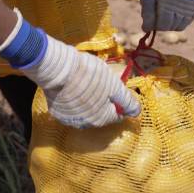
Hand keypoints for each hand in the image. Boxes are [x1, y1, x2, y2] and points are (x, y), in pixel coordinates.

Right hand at [21, 35, 140, 128]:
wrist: (57, 68)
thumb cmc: (90, 75)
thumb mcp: (114, 85)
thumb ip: (127, 101)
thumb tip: (137, 113)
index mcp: (102, 119)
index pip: (117, 114)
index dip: (119, 100)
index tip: (114, 87)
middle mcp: (86, 124)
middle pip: (101, 114)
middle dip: (103, 101)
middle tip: (100, 83)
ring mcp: (69, 120)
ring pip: (85, 112)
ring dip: (88, 102)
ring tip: (85, 84)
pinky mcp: (56, 112)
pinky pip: (70, 109)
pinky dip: (73, 101)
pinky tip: (72, 88)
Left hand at [140, 0, 193, 31]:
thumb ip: (147, 11)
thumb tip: (146, 29)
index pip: (163, 24)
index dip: (154, 24)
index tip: (150, 18)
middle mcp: (185, 1)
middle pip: (171, 27)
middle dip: (162, 23)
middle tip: (158, 10)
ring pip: (180, 26)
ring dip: (171, 22)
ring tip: (167, 7)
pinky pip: (187, 21)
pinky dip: (180, 18)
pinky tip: (175, 6)